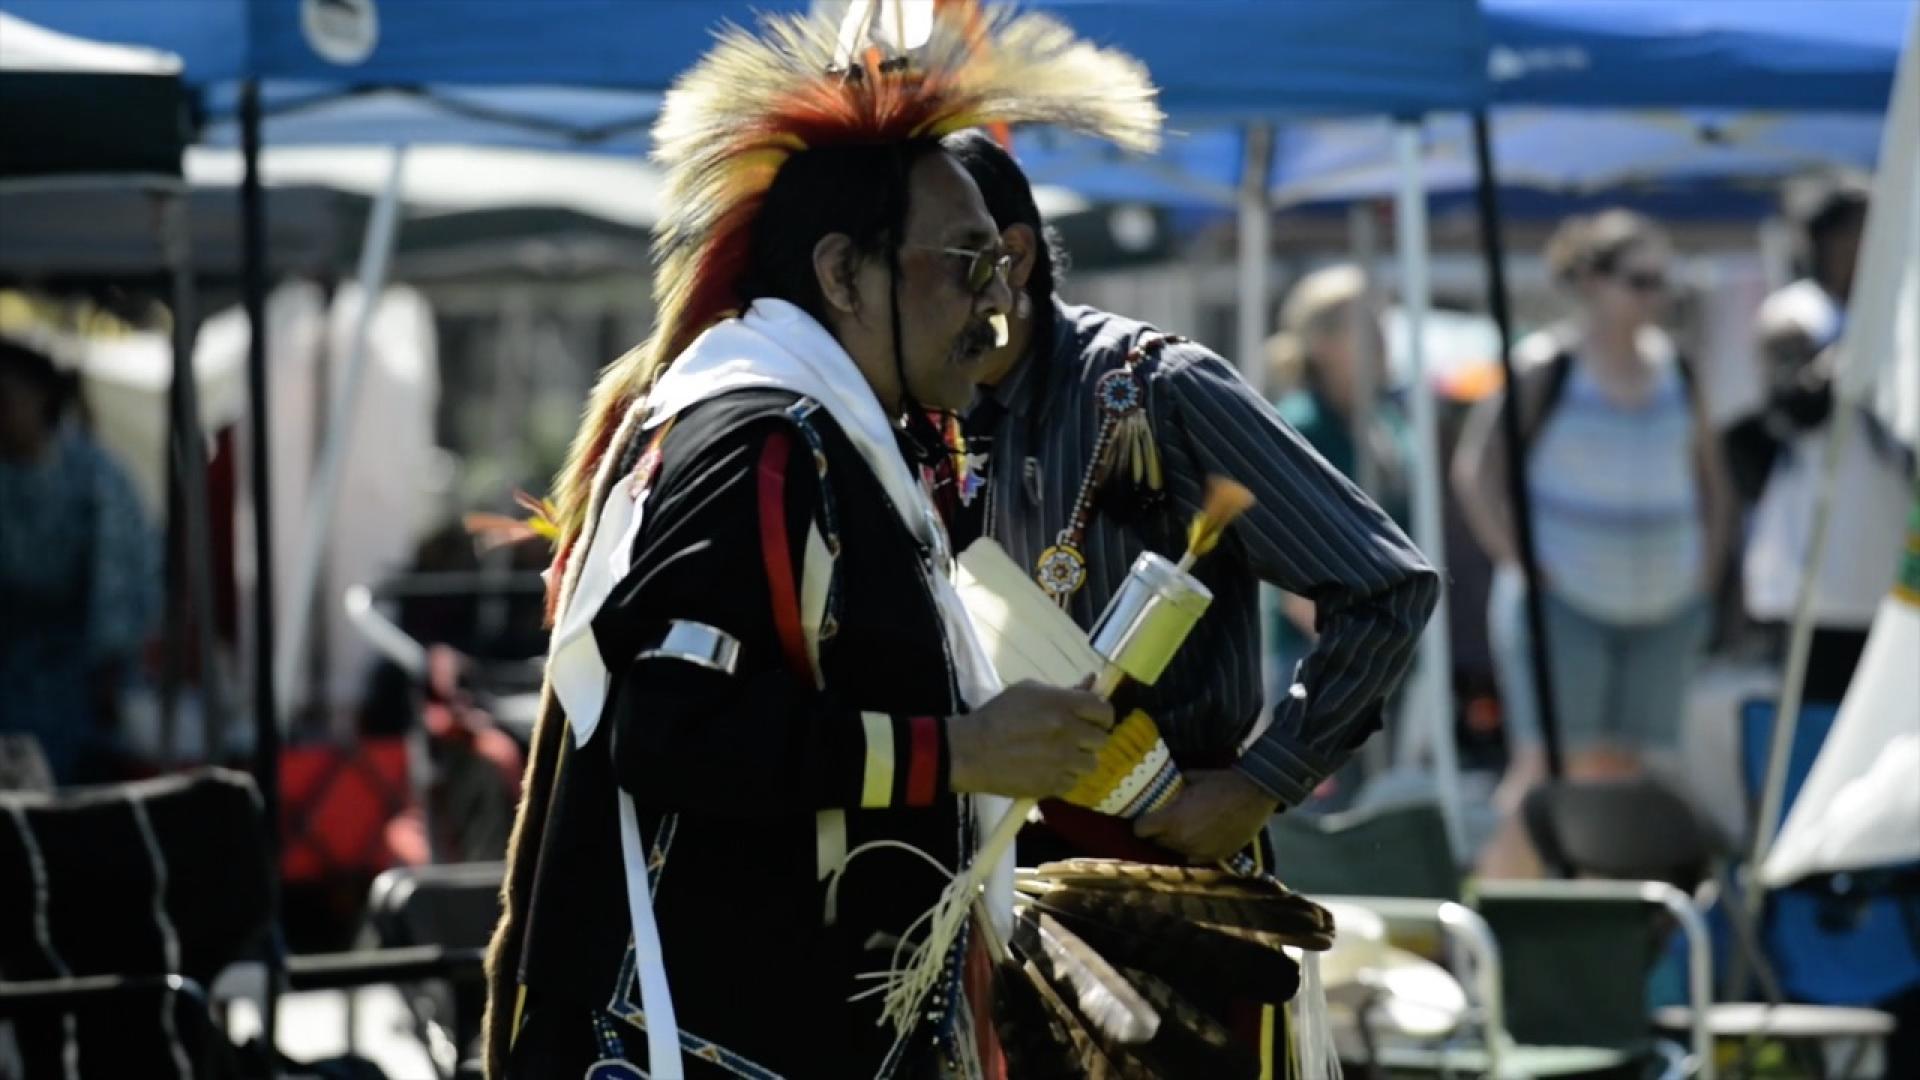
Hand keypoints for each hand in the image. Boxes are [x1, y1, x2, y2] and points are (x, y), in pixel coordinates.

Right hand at [947, 680, 1112, 798]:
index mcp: (1063, 705)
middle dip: (1090, 737)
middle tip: (1075, 737)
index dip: (1102, 715)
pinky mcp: (1053, 785)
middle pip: (1101, 739)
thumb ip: (1064, 690)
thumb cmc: (997, 715)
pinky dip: (1065, 777)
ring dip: (1079, 759)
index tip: (1094, 719)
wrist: (971, 751)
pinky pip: (1074, 782)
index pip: (1104, 710)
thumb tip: (1092, 681)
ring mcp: (1062, 761)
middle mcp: (1068, 733)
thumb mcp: (1029, 691)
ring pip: (1091, 763)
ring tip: (1062, 756)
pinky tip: (1050, 770)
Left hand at [1134, 768, 1278, 862]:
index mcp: (1172, 820)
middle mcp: (1181, 840)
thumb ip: (1173, 788)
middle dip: (1158, 831)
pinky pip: (1192, 857)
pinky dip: (1191, 849)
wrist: (1254, 795)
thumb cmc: (1222, 783)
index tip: (1146, 817)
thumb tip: (1162, 788)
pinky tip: (1199, 836)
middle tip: (1167, 819)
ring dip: (1175, 840)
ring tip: (1187, 826)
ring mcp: (1198, 852)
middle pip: (1156, 841)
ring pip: (1174, 850)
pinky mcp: (1213, 857)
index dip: (1141, 823)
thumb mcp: (1191, 778)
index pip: (1140, 830)